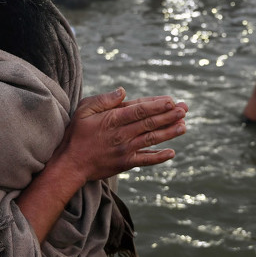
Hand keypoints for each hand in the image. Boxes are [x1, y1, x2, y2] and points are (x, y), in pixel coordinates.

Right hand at [55, 88, 187, 183]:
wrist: (70, 164)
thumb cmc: (76, 134)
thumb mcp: (84, 110)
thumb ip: (104, 100)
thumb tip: (123, 91)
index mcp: (113, 119)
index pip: (140, 110)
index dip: (157, 105)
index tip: (171, 100)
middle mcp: (122, 135)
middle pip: (150, 123)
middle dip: (170, 115)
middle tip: (185, 109)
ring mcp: (126, 150)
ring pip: (152, 139)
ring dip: (170, 133)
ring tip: (184, 126)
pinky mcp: (126, 163)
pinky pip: (146, 160)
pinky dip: (160, 157)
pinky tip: (172, 153)